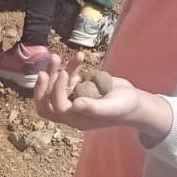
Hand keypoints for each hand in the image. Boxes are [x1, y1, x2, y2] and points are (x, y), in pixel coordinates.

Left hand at [34, 54, 172, 140]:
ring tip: (56, 57)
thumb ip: (94, 108)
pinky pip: (67, 77)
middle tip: (44, 73)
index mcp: (77, 119)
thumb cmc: (125, 106)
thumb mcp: (113, 107)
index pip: (57, 107)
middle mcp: (71, 111)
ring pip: (54, 88)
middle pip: (46, 104)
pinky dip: (71, 67)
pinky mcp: (78, 87)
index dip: (56, 91)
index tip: (64, 73)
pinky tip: (80, 56)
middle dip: (42, 88)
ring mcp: (73, 98)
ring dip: (53, 72)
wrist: (134, 100)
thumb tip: (75, 104)